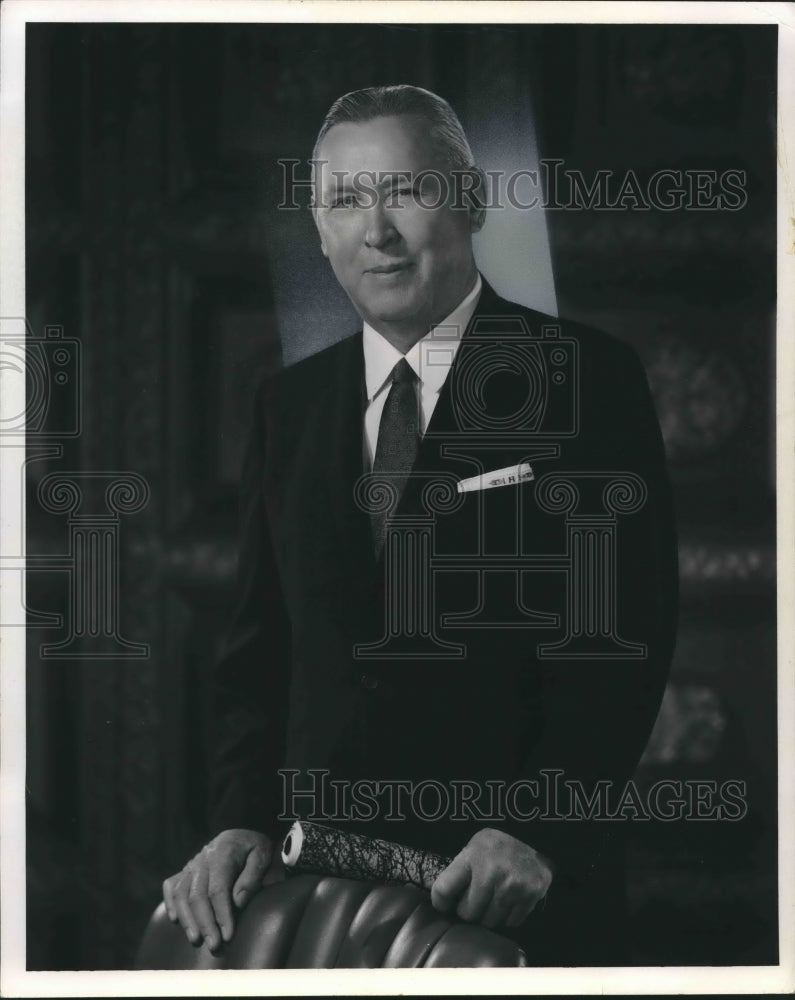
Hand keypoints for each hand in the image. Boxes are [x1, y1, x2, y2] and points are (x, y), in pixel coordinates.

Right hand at [162, 828, 283, 952]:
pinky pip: (171, 886)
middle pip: (197, 895)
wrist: (244, 833)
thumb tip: (238, 902)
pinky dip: (171, 903)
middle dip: (205, 923)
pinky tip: (175, 920)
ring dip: (187, 919)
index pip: (218, 889)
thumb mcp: (263, 855)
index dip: (222, 914)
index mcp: (224, 852)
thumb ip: (252, 877)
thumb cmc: (256, 848)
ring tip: (195, 939)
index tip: (228, 935)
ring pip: (181, 893)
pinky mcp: (186, 869)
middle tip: (214, 945)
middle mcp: (204, 858)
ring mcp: (192, 864)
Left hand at [430, 828, 552, 929]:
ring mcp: (512, 887)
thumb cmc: (498, 845)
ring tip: (492, 899)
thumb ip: (460, 872)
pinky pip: (510, 923)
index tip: (445, 904)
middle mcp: (491, 873)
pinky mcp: (530, 897)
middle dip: (468, 910)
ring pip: (489, 922)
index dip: (440, 902)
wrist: (536, 837)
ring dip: (488, 915)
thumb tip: (444, 903)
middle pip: (467, 914)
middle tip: (475, 900)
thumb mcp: (473, 847)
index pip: (443, 890)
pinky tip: (508, 900)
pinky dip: (507, 916)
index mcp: (472, 857)